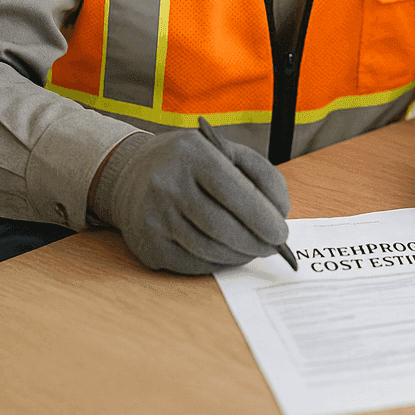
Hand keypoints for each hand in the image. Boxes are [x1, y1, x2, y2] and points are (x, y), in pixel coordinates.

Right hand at [94, 129, 290, 273]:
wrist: (132, 173)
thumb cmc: (191, 163)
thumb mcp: (226, 151)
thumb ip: (261, 174)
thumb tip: (281, 213)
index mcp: (192, 154)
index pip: (235, 192)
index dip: (263, 218)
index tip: (282, 233)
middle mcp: (167, 184)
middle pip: (223, 226)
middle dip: (256, 242)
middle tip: (274, 247)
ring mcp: (153, 216)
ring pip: (209, 249)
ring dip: (240, 255)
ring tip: (255, 250)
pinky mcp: (147, 244)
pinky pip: (192, 263)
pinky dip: (218, 263)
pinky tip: (229, 254)